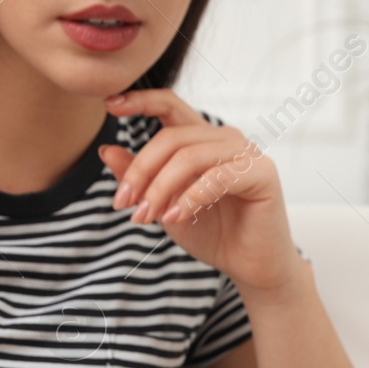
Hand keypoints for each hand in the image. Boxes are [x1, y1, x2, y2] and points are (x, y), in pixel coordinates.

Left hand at [99, 89, 304, 295]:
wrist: (252, 267)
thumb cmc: (214, 235)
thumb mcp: (165, 206)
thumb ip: (141, 178)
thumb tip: (106, 150)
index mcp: (203, 139)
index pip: (170, 105)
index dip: (140, 100)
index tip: (109, 104)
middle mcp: (225, 138)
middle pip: (171, 138)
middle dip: (140, 171)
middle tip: (122, 203)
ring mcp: (246, 153)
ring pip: (189, 156)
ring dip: (160, 188)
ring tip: (146, 217)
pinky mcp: (262, 173)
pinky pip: (216, 177)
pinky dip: (189, 198)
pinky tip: (174, 218)